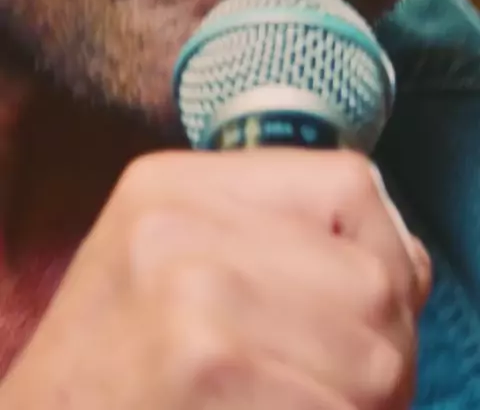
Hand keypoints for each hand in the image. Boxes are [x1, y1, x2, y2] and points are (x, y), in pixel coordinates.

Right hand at [0, 150, 430, 409]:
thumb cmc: (113, 359)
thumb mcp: (168, 258)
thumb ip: (276, 238)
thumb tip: (404, 261)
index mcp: (174, 183)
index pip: (349, 182)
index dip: (386, 249)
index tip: (377, 304)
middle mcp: (176, 225)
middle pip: (373, 277)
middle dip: (385, 345)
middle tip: (346, 382)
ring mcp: (188, 299)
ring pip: (374, 358)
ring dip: (364, 402)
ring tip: (309, 403)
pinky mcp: (202, 374)